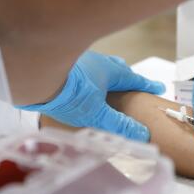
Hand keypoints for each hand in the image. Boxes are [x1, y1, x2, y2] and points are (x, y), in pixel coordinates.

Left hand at [19, 51, 164, 140]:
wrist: (34, 76)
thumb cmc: (68, 93)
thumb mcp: (97, 113)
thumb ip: (119, 123)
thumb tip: (142, 133)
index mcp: (108, 70)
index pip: (133, 78)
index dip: (146, 84)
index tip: (158, 87)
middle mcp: (95, 61)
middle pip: (115, 67)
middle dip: (124, 76)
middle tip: (130, 84)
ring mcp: (77, 59)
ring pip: (97, 65)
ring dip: (103, 74)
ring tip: (104, 84)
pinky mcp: (61, 63)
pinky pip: (80, 68)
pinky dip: (85, 76)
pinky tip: (78, 84)